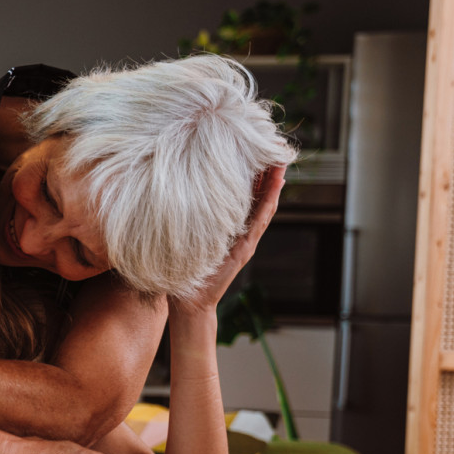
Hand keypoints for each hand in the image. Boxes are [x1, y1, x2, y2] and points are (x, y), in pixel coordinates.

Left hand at [173, 165, 284, 315]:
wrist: (189, 303)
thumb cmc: (183, 273)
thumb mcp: (186, 242)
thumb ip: (189, 225)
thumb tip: (174, 199)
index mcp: (228, 230)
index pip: (243, 197)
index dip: (251, 176)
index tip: (252, 153)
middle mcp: (241, 233)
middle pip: (258, 198)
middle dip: (266, 174)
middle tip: (272, 149)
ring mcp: (245, 242)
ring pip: (264, 207)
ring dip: (273, 185)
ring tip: (279, 162)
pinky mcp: (244, 251)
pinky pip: (259, 223)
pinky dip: (267, 204)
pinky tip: (274, 189)